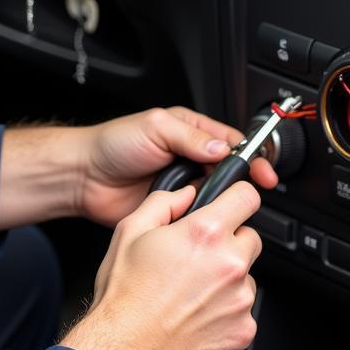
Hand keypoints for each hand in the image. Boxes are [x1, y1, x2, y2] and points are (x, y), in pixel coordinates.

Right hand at [61, 181, 262, 349]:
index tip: (233, 204)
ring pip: (247, 276)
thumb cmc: (125, 295)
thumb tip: (186, 193)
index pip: (247, 197)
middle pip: (250, 238)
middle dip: (229, 242)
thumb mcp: (131, 230)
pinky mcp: (243, 330)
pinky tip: (197, 313)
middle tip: (199, 256)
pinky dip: (226, 311)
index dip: (238, 197)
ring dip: (228, 278)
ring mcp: (240, 300)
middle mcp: (229, 264)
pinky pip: (243, 310)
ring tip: (192, 291)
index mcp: (205, 233)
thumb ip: (164, 201)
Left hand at [76, 106, 277, 227]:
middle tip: (253, 193)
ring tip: (228, 207)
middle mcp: (188, 156)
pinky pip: (196, 214)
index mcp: (188, 131)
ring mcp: (182, 184)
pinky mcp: (173, 208)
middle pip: (227, 169)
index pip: (230, 141)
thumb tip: (222, 147)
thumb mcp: (155, 129)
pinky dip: (203, 217)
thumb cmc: (113, 145)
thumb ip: (191, 138)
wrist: (86, 177)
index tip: (263, 170)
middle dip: (241, 181)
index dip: (249, 156)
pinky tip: (206, 219)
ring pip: (214, 194)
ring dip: (220, 200)